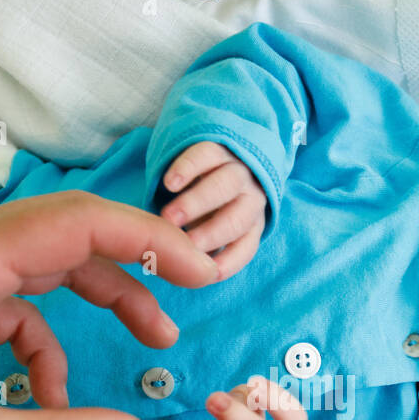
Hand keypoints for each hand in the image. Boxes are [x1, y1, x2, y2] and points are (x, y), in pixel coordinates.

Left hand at [0, 191, 219, 419]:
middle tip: (191, 301)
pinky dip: (45, 352)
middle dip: (134, 272)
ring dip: (97, 307)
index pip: (76, 225)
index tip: (204, 270)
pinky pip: (14, 312)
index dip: (150, 242)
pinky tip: (49, 404)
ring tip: (150, 343)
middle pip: (68, 239)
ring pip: (45, 273)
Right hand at [160, 141, 266, 279]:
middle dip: (212, 234)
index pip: (246, 246)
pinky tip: (169, 184)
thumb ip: (194, 245)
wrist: (212, 157)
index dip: (231, 261)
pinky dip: (187, 169)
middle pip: (237, 218)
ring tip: (170, 218)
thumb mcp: (204, 228)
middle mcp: (249, 198)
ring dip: (196, 204)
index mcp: (249, 224)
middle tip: (184, 245)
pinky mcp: (217, 146)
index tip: (209, 273)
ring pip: (223, 186)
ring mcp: (235, 169)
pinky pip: (205, 155)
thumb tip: (176, 269)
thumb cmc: (205, 206)